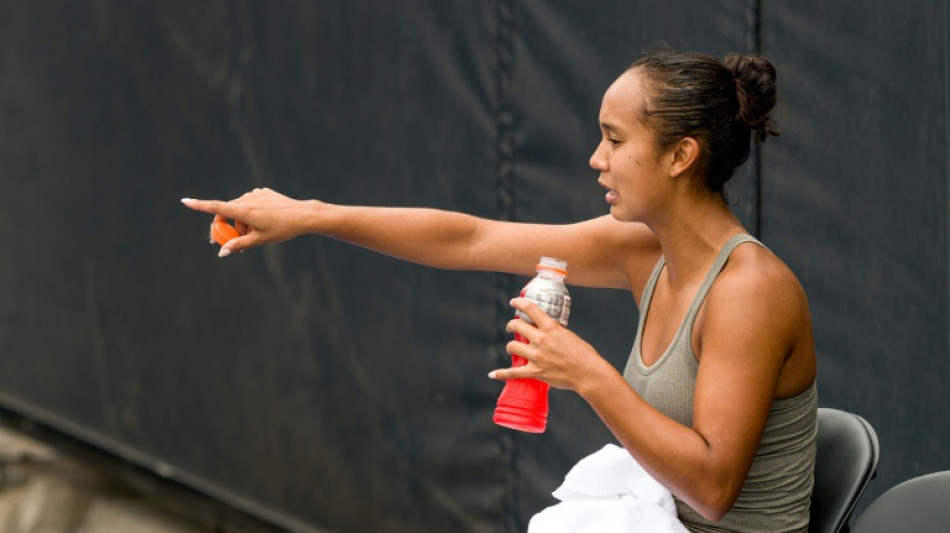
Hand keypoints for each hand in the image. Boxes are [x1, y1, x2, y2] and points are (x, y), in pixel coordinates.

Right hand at [181, 188, 319, 256]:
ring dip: (241, 221)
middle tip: (229, 242)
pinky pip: (250, 204)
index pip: (215, 207)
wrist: (302, 215)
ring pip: (239, 209)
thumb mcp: (259, 240)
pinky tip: (265, 220)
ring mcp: (255, 194)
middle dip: (226, 226)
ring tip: (256, 232)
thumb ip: (239, 245)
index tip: (184, 201)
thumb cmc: (281, 229)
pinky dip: (251, 213)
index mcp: (244, 210)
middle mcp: (247, 199)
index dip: (199, 205)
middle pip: (226, 212)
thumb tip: (222, 252)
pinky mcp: (263, 192)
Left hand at [488, 297, 603, 390]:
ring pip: (512, 346)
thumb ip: (555, 331)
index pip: (530, 308)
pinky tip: (493, 374)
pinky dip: (501, 374)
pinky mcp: (535, 372)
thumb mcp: (569, 335)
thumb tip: (547, 330)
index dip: (518, 303)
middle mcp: (541, 339)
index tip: (513, 302)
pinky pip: (512, 373)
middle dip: (511, 325)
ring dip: (511, 346)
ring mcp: (536, 356)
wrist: (588, 373)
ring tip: (513, 348)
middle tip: (512, 327)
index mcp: (550, 327)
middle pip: (516, 325)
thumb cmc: (584, 354)